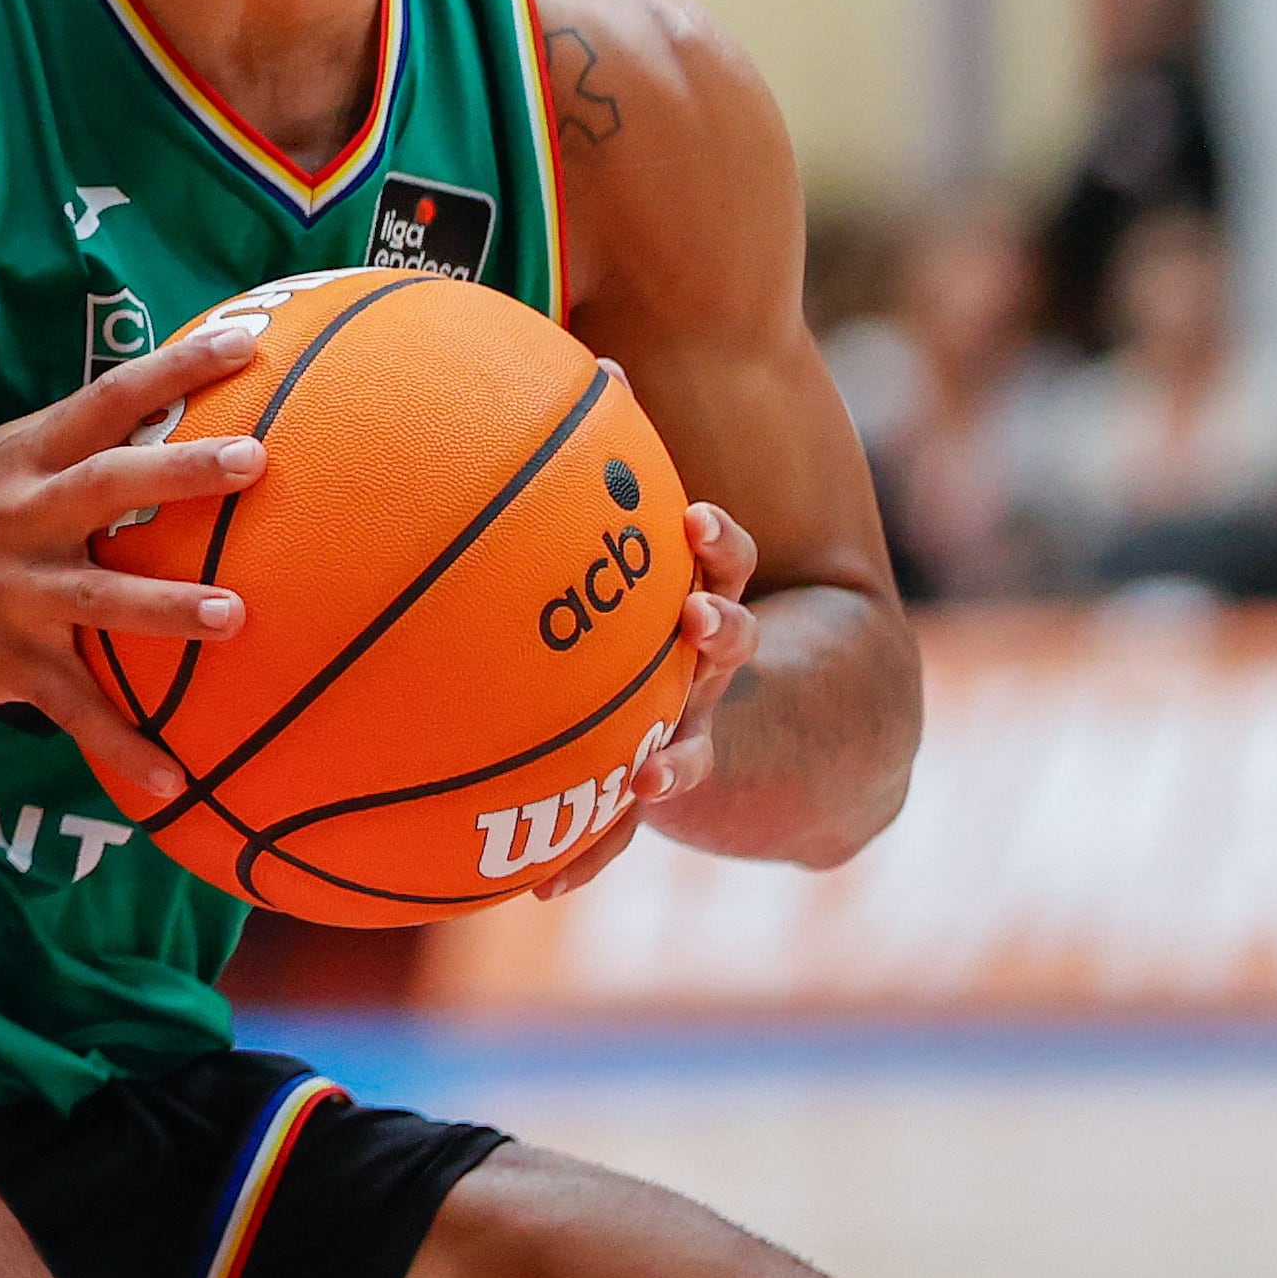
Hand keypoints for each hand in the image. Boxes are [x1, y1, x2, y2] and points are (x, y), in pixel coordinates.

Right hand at [0, 317, 268, 808]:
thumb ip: (73, 454)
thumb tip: (173, 429)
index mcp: (24, 458)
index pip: (108, 397)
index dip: (177, 367)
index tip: (248, 342)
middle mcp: (19, 515)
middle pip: (108, 483)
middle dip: (180, 471)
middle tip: (254, 460)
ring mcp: (10, 590)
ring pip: (97, 596)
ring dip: (166, 606)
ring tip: (233, 616)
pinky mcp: (0, 660)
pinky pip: (71, 707)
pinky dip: (121, 743)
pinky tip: (172, 776)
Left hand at [530, 495, 756, 899]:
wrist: (728, 735)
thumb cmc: (635, 624)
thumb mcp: (622, 572)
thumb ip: (581, 497)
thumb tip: (563, 388)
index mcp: (695, 604)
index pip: (726, 561)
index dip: (719, 539)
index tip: (696, 517)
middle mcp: (704, 671)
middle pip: (732, 644)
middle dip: (722, 628)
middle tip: (698, 616)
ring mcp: (689, 734)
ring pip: (694, 748)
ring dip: (678, 763)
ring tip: (652, 778)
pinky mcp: (650, 791)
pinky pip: (620, 830)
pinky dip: (587, 857)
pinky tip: (544, 888)